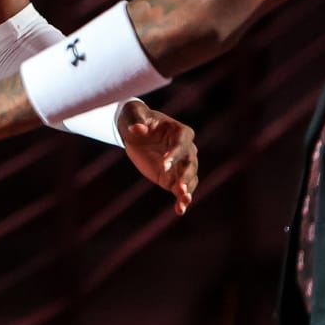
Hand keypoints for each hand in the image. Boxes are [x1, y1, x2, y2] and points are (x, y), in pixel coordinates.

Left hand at [117, 99, 197, 215]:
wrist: (134, 131)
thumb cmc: (136, 118)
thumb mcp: (133, 114)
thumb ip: (136, 121)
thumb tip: (138, 129)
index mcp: (179, 131)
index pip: (182, 143)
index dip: (174, 153)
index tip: (163, 163)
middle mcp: (186, 149)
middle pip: (190, 162)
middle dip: (185, 174)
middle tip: (179, 186)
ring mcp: (181, 165)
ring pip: (190, 177)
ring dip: (187, 189)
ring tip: (184, 200)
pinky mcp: (173, 177)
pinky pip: (181, 190)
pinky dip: (182, 200)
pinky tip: (180, 210)